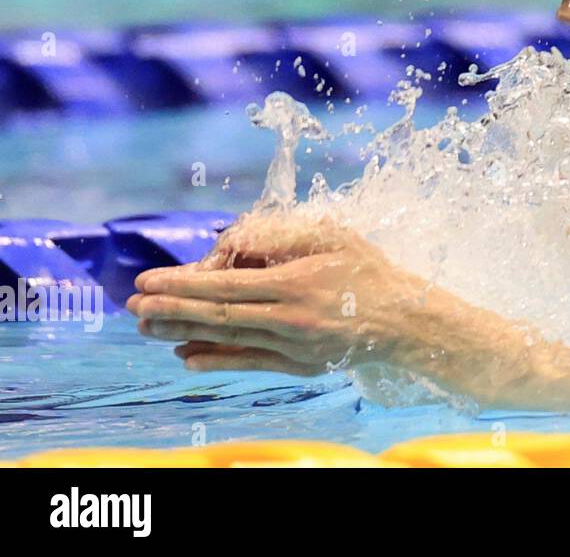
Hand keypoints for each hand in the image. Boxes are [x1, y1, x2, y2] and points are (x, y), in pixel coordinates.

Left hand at [126, 213, 430, 375]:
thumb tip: (231, 241)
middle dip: (170, 310)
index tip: (147, 282)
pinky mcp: (300, 366)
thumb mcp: (332, 235)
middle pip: (218, 316)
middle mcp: (291, 319)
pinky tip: (187, 355)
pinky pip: (249, 364)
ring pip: (228, 341)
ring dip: (183, 334)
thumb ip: (281, 234)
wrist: (405, 320)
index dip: (182, 285)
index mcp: (296, 283)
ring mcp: (295, 347)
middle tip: (132, 307)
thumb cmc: (367, 270)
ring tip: (147, 329)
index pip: (225, 286)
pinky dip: (216, 360)